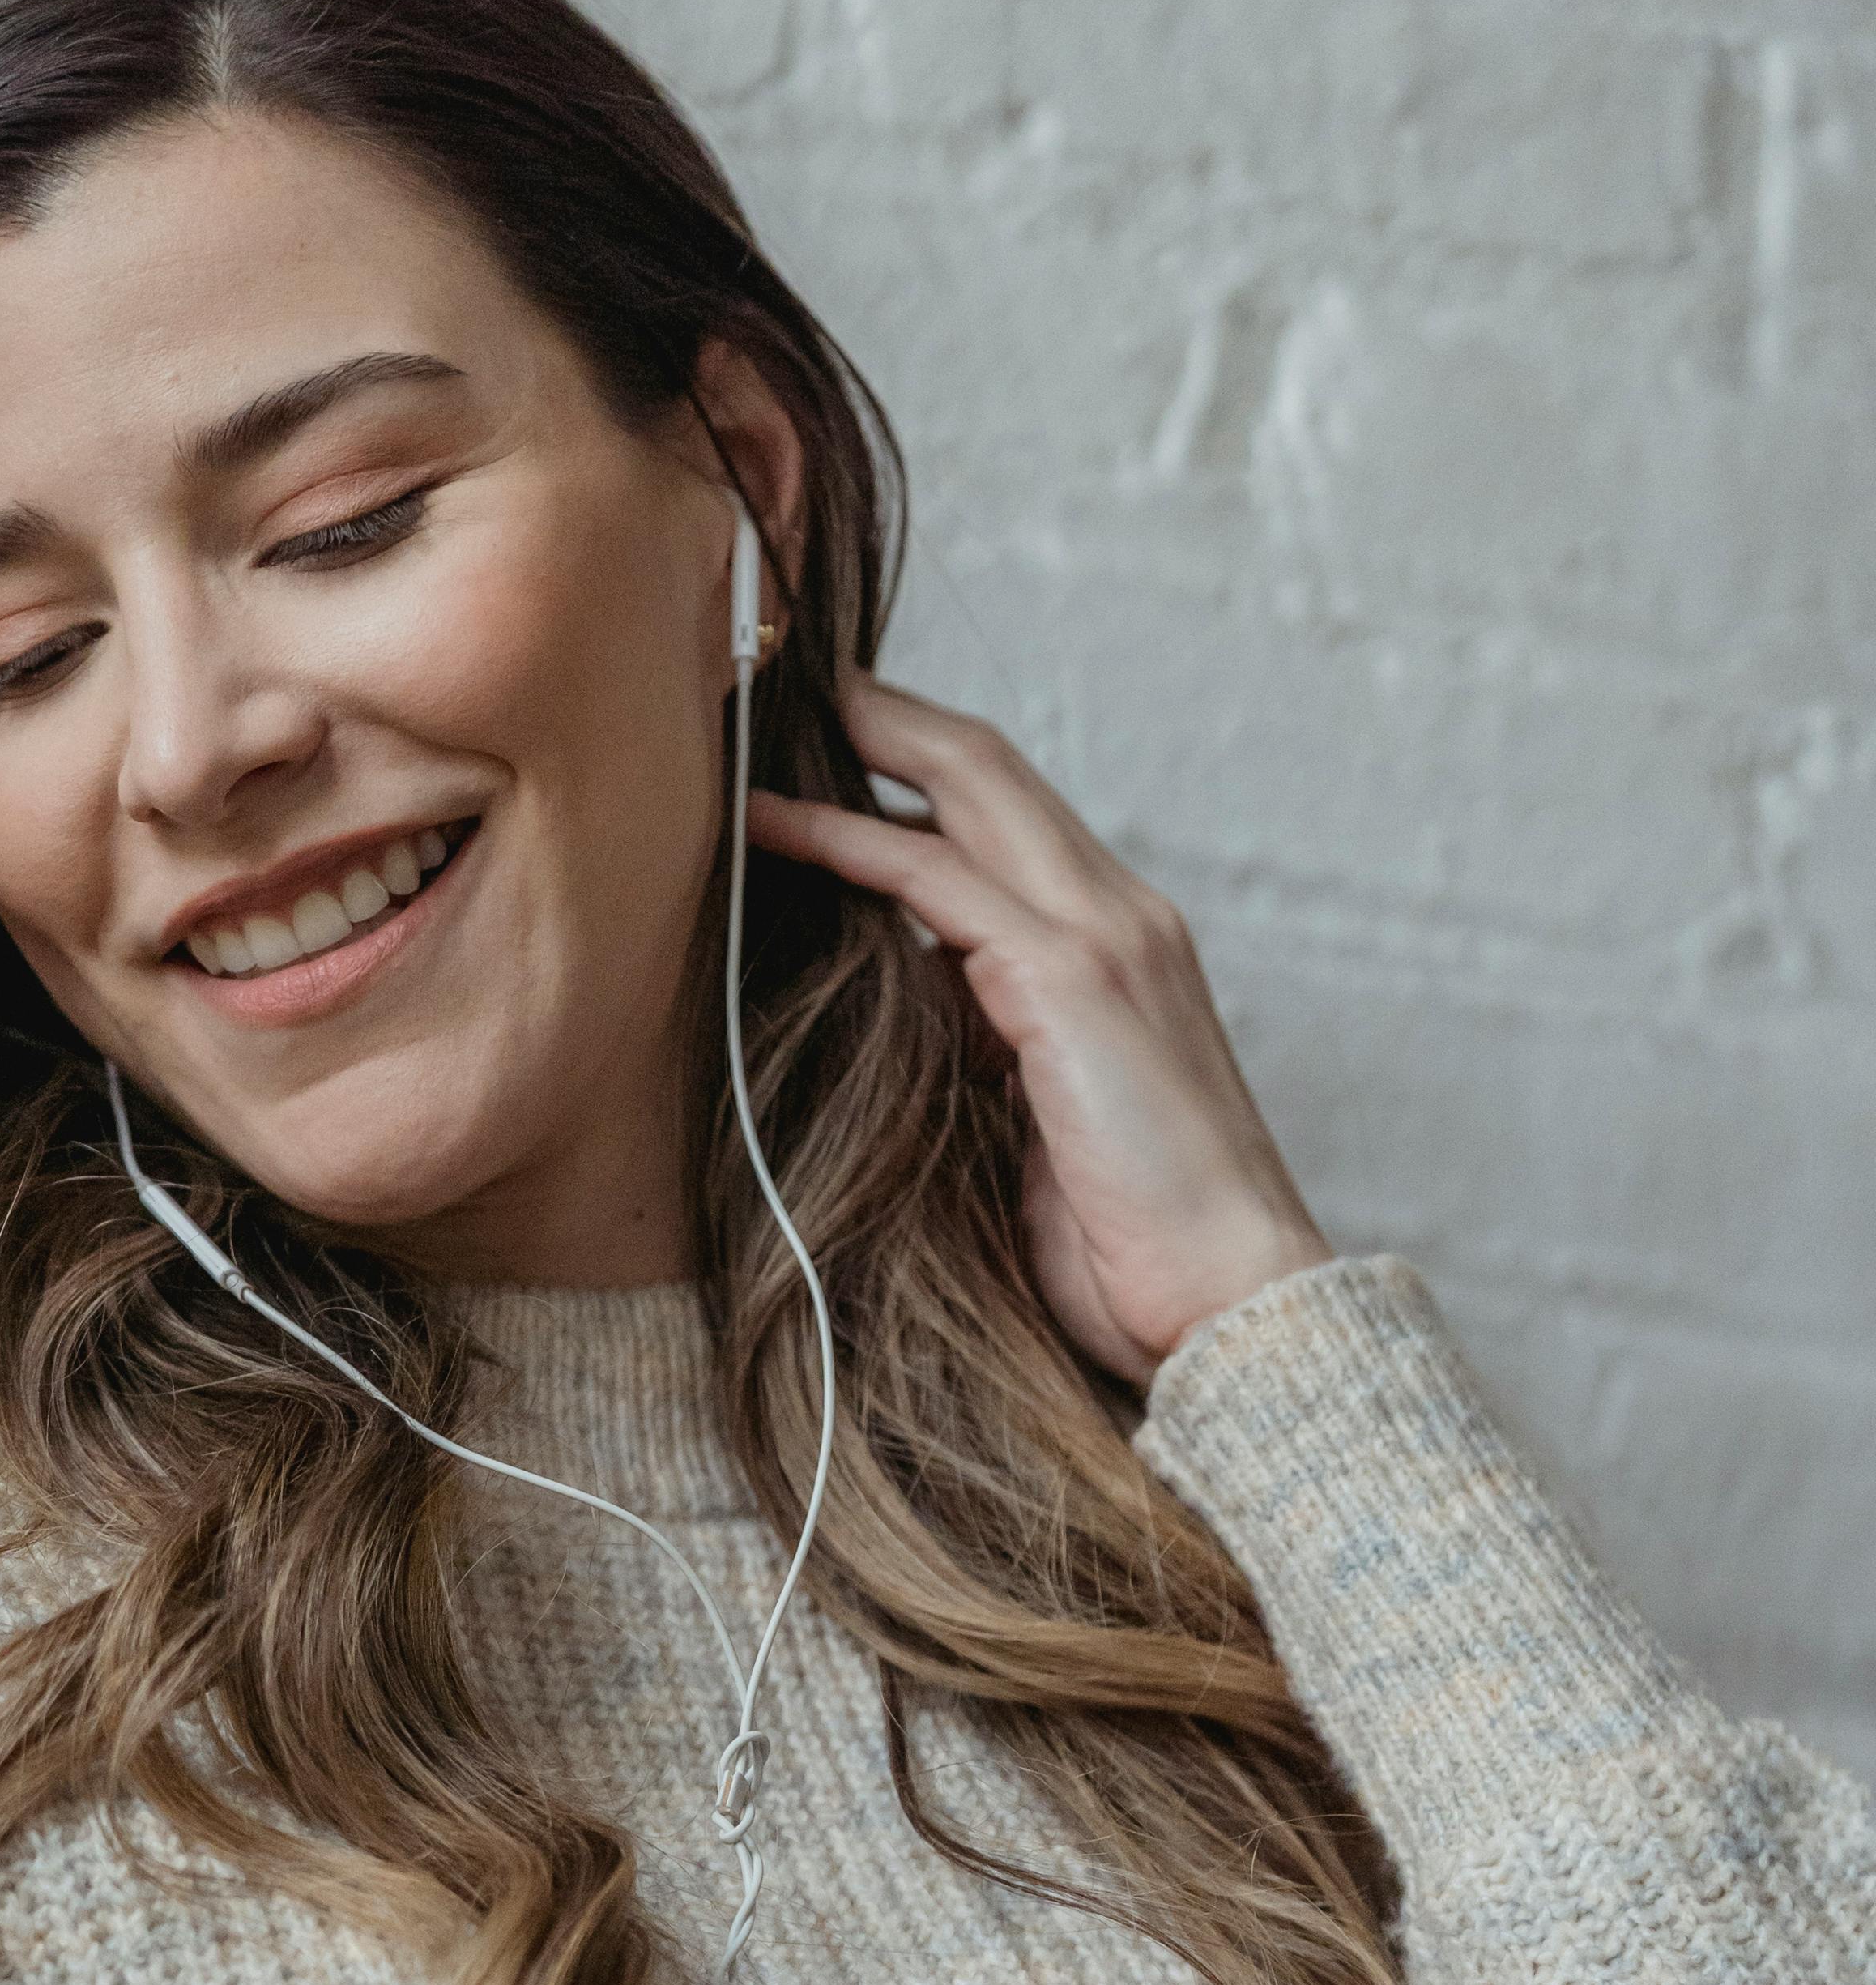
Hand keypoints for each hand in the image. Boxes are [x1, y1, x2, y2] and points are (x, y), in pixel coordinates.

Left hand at [751, 678, 1331, 1383]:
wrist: (1227, 1303)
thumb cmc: (1131, 1245)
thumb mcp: (1037, 1120)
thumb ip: (986, 1049)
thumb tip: (901, 1023)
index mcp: (1119, 946)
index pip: (1012, 815)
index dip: (922, 762)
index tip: (828, 741)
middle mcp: (1122, 915)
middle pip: (990, 767)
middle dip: (885, 712)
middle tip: (782, 681)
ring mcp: (1105, 937)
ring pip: (969, 791)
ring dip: (859, 746)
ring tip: (757, 723)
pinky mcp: (1071, 980)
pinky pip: (939, 880)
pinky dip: (852, 839)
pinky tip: (774, 821)